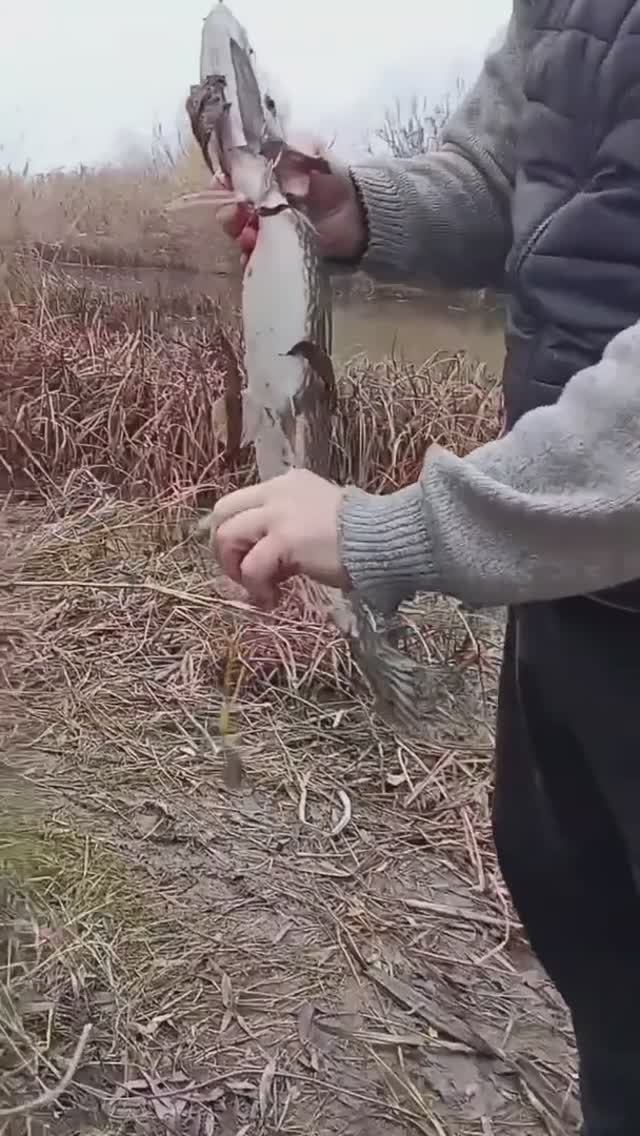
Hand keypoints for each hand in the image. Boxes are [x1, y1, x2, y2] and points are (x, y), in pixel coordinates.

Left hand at [207, 469, 349, 608]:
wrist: (384, 540)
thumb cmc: (361, 536)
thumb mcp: (320, 517)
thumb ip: (290, 525)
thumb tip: (267, 556)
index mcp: (286, 484)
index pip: (239, 501)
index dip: (233, 533)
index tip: (242, 558)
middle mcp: (277, 492)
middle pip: (223, 512)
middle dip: (224, 548)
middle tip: (242, 575)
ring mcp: (279, 514)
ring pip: (227, 536)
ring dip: (236, 568)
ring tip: (259, 588)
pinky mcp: (284, 539)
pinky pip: (251, 567)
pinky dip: (257, 588)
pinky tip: (275, 598)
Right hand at [216, 151, 367, 264]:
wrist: (362, 218)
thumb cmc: (336, 181)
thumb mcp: (314, 155)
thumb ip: (290, 149)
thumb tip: (260, 151)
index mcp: (267, 177)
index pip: (235, 177)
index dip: (225, 179)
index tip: (221, 182)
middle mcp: (264, 204)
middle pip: (232, 208)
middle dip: (228, 211)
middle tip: (236, 212)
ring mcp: (270, 231)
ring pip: (241, 233)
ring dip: (238, 234)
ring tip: (249, 236)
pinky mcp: (279, 255)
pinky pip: (256, 259)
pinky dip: (249, 258)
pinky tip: (251, 255)